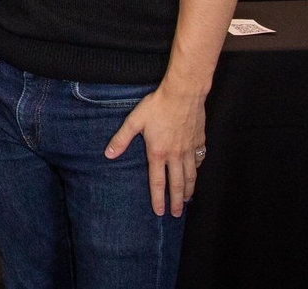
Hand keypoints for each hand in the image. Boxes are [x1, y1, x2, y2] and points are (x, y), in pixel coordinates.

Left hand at [104, 84, 205, 217]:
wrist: (183, 94)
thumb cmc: (157, 106)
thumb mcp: (134, 121)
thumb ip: (121, 139)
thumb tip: (108, 155)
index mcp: (158, 152)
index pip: (158, 182)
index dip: (158, 198)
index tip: (159, 212)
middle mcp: (175, 155)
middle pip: (177, 183)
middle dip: (176, 201)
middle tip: (176, 214)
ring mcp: (189, 148)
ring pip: (191, 174)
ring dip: (189, 189)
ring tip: (187, 200)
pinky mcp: (199, 140)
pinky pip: (199, 159)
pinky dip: (197, 169)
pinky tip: (196, 172)